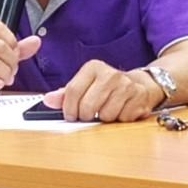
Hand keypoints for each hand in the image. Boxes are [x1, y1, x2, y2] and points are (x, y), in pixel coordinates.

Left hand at [40, 60, 158, 122]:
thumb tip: (47, 100)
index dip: (69, 109)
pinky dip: (121, 120)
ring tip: (108, 109)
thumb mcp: (85, 86)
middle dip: (86, 116)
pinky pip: (123, 119)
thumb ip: (65, 94)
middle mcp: (110, 74)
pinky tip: (122, 110)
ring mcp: (126, 85)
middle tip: (90, 114)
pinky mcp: (139, 97)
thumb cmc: (106, 87)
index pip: (73, 91)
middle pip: (88, 106)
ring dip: (105, 119)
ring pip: (105, 116)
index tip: (71, 115)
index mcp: (93, 67)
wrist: (139, 84)